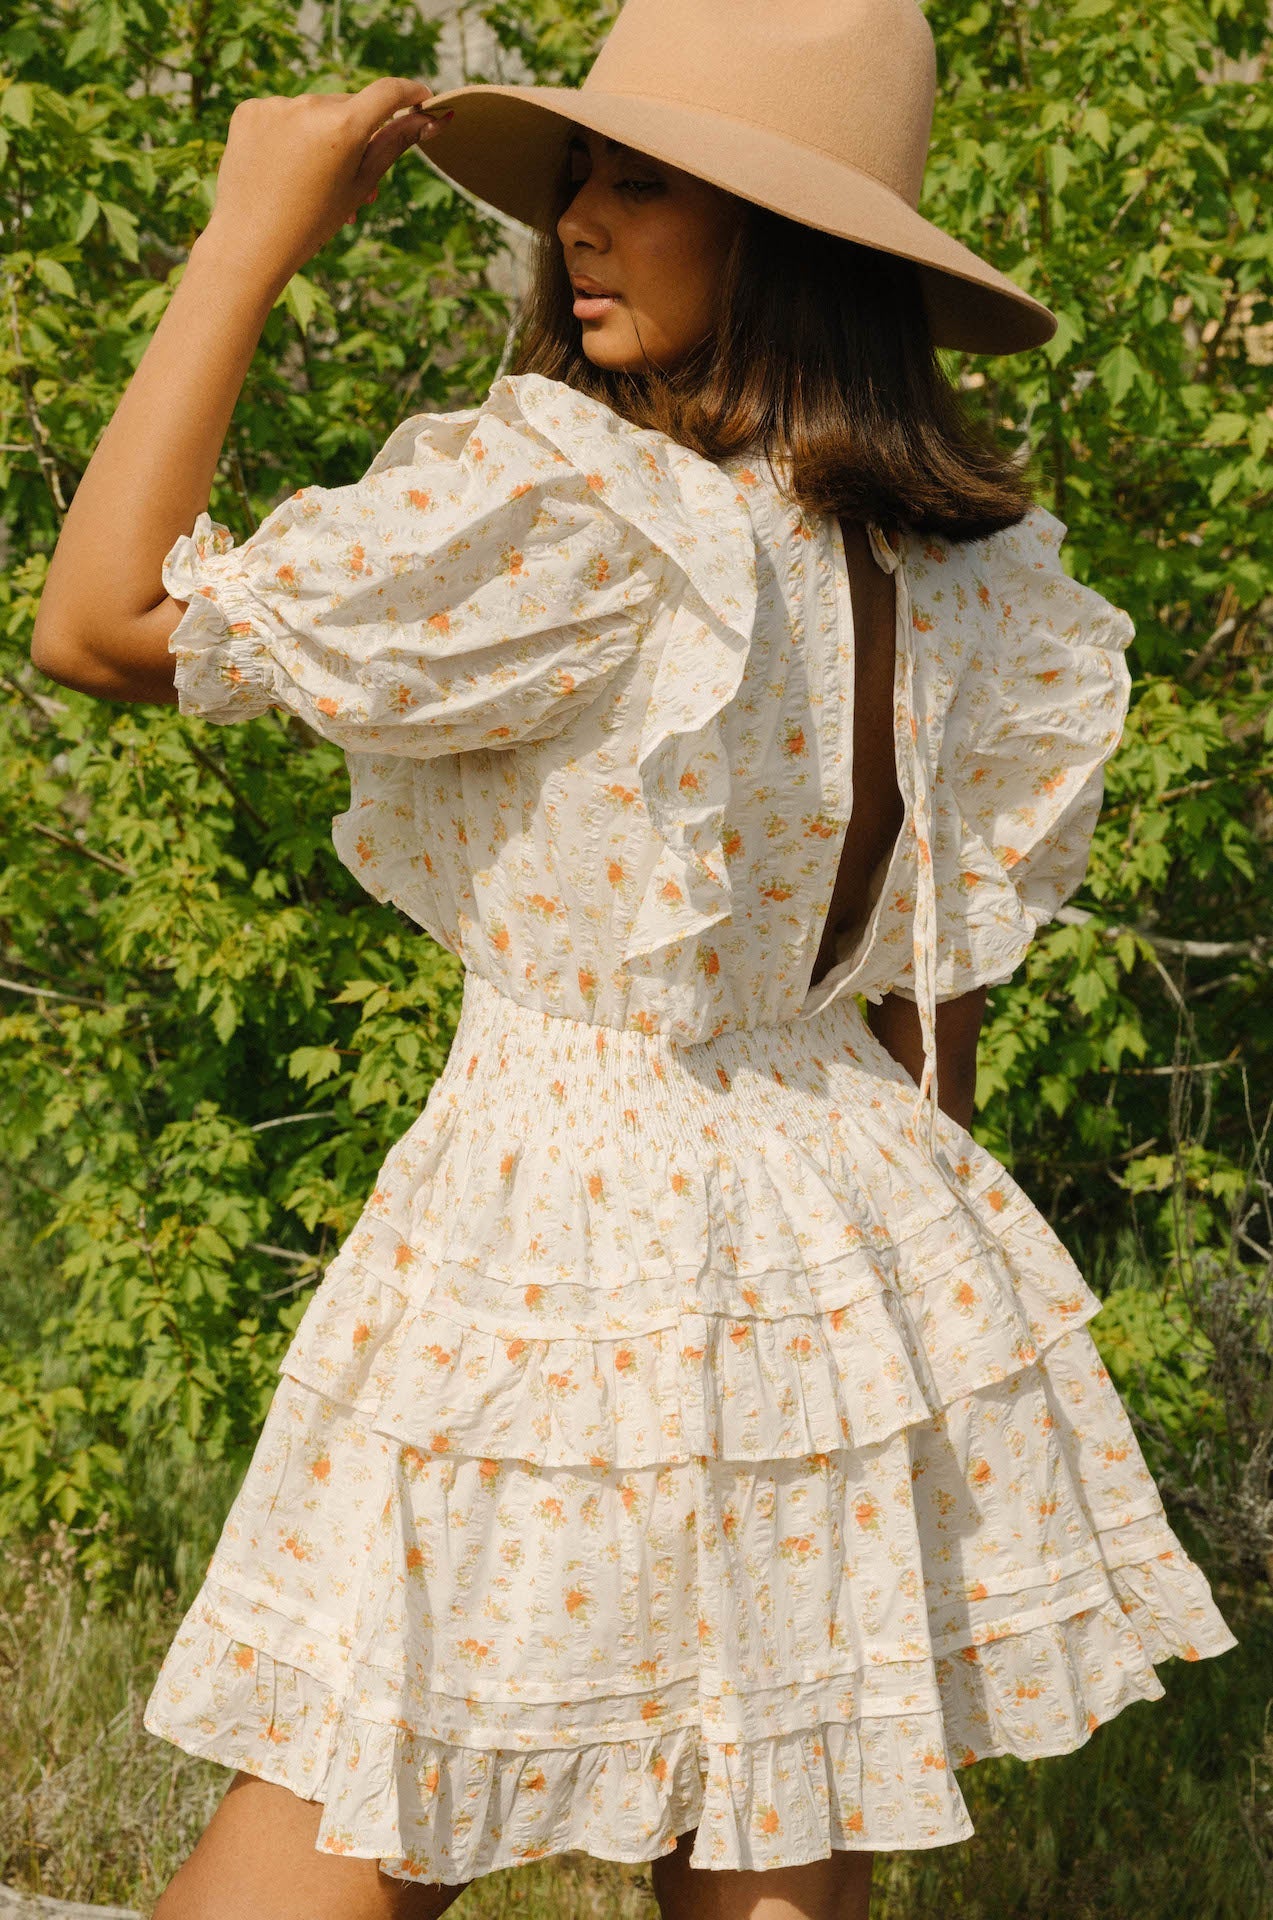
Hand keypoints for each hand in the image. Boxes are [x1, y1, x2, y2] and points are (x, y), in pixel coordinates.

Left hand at [197, 77, 452, 291]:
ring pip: (314, 111)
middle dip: (355, 134)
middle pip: (348, 107)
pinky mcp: (249, 110)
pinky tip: (281, 167)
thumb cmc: (311, 223)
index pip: (388, 93)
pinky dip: (288, 133)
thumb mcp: (359, 185)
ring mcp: (275, 105)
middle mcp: (309, 105)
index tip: (422, 100)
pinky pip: (282, 113)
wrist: (250, 244)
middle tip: (352, 178)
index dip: (410, 93)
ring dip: (321, 135)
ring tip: (313, 180)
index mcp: (343, 127)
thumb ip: (394, 145)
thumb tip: (431, 120)